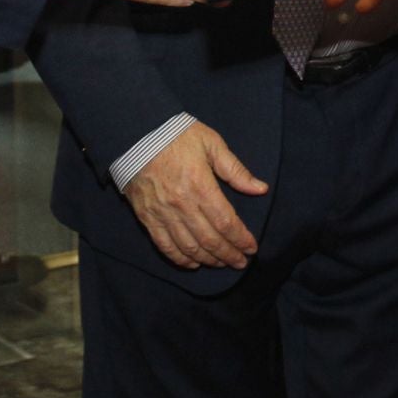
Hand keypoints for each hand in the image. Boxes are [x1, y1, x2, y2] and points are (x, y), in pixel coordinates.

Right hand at [126, 122, 267, 269]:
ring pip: (189, 247)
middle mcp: (182, 205)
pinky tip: (192, 264)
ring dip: (208, 260)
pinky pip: (165, 246)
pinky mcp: (147, 217)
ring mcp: (163, 213)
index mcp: (201, 186)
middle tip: (241, 262)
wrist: (136, 132)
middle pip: (210, 240)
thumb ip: (236, 170)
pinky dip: (180, 259)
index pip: (226, 222)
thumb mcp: (211, 144)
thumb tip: (261, 189)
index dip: (241, 239)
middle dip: (229, 255)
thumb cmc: (177, 135)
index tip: (252, 248)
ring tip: (222, 264)